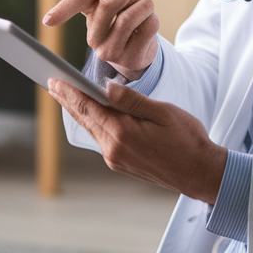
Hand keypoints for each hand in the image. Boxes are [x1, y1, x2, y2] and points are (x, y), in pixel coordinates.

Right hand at [41, 0, 159, 80]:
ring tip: (145, 4)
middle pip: (106, 4)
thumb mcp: (114, 3)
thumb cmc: (124, 21)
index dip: (64, 8)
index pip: (76, 5)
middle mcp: (95, 39)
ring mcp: (112, 51)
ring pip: (128, 17)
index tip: (48, 21)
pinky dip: (151, 17)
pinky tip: (149, 19)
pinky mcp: (132, 58)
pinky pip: (147, 27)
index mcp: (89, 19)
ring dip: (142, 3)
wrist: (140, 52)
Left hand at [48, 78, 227, 203]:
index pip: (88, 107)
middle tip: (52, 83)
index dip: (69, 92)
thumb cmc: (187, 140)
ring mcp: (116, 158)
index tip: (54, 79)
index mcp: (123, 133)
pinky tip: (91, 114)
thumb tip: (106, 87)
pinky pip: (101, 138)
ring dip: (79, 111)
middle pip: (85, 118)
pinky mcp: (120, 163)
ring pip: (92, 129)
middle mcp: (114, 149)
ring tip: (66, 96)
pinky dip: (92, 123)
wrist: (200, 173)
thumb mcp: (163, 112)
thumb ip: (132, 100)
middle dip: (68, 100)